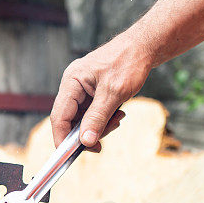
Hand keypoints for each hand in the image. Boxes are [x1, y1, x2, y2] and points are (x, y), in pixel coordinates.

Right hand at [50, 32, 153, 151]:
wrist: (143, 47)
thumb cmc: (128, 63)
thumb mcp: (114, 93)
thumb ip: (97, 118)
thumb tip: (85, 141)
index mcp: (72, 81)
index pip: (59, 115)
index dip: (61, 137)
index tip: (68, 155)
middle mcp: (73, 85)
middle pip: (70, 119)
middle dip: (86, 132)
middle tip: (104, 140)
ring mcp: (82, 89)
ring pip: (82, 119)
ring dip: (98, 126)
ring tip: (117, 120)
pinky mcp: (91, 93)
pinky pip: (91, 113)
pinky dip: (103, 119)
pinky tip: (117, 114)